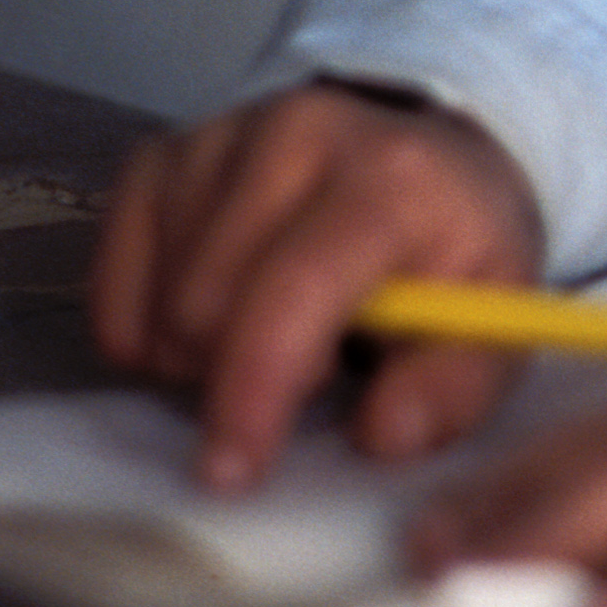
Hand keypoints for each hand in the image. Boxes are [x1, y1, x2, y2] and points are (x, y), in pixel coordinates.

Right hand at [89, 81, 546, 490]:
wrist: (431, 156)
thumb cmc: (458, 249)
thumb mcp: (494, 318)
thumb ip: (455, 386)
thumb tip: (383, 435)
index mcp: (390, 180)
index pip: (292, 292)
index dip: (252, 390)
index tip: (232, 471)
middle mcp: (296, 136)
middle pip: (203, 305)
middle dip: (241, 372)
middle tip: (314, 367)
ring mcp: (219, 136)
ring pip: (156, 298)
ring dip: (198, 351)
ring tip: (272, 330)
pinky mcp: (164, 152)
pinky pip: (112, 273)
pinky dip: (146, 323)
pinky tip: (210, 317)